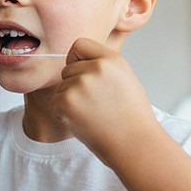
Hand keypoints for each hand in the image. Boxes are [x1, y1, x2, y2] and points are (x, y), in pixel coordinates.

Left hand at [51, 38, 156, 163]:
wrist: (135, 146)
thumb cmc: (130, 116)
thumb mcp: (124, 78)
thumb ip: (102, 65)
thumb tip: (77, 57)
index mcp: (112, 59)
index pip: (80, 44)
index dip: (78, 59)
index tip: (86, 74)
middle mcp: (96, 68)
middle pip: (67, 68)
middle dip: (75, 84)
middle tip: (96, 104)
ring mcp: (80, 85)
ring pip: (61, 87)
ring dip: (70, 101)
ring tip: (93, 114)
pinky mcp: (66, 102)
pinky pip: (54, 102)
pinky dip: (63, 113)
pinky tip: (83, 122)